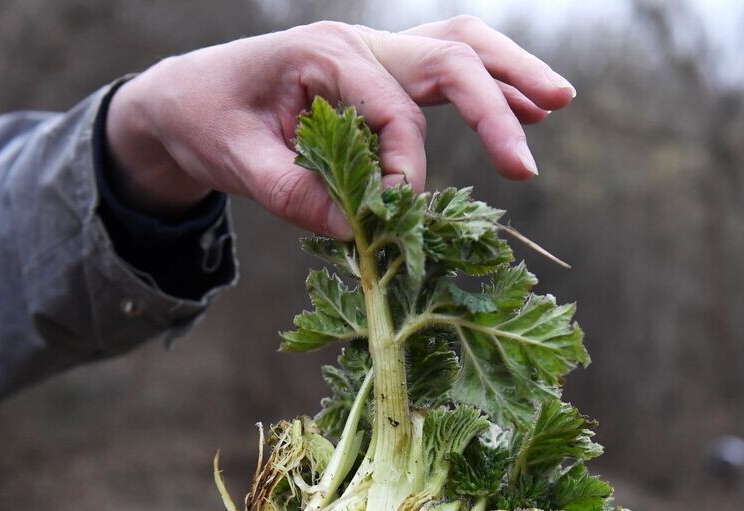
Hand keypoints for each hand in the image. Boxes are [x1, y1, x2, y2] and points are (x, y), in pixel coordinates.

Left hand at [103, 17, 574, 237]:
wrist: (186, 96)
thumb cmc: (207, 121)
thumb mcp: (238, 163)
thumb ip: (296, 196)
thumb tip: (360, 233)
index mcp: (323, 54)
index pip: (391, 109)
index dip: (405, 167)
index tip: (404, 215)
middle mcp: (358, 44)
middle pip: (448, 55)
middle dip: (494, 104)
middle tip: (525, 160)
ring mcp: (374, 54)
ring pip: (458, 46)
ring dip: (509, 73)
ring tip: (556, 103)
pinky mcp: (381, 74)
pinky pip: (445, 69)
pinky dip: (489, 85)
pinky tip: (526, 109)